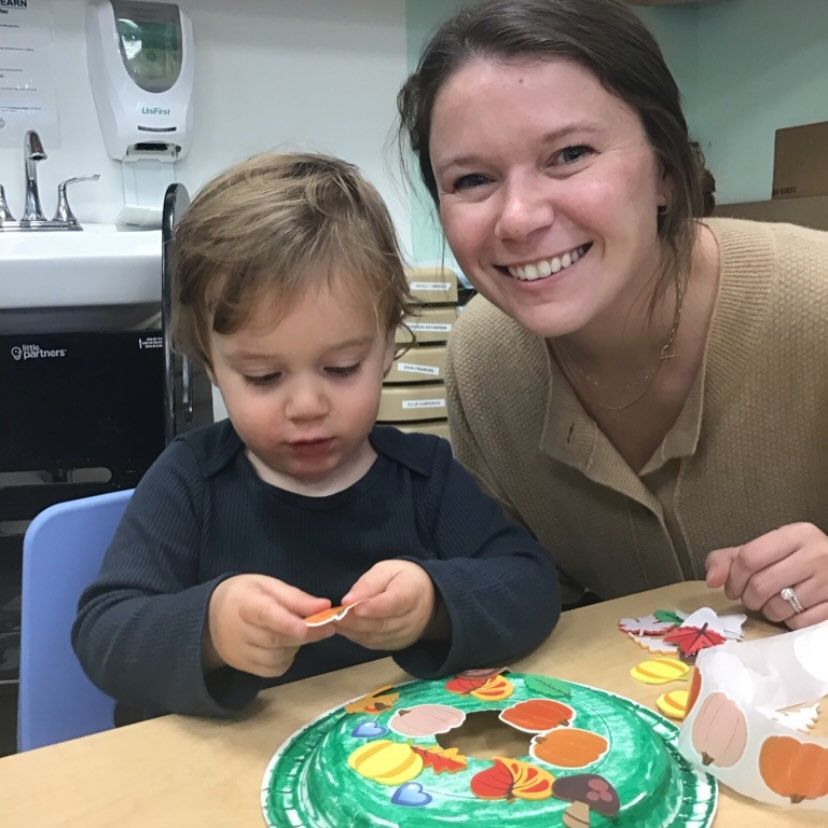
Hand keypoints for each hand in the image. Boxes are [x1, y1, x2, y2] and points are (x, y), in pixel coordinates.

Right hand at [204, 574, 334, 676]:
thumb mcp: (267, 585)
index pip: (268, 615)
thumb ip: (295, 597)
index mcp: (245, 604)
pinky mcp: (245, 668)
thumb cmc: (245, 595)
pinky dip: (287, 659)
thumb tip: (325, 606)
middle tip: (328, 625)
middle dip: (308, 634)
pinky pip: (274, 669)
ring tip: (297, 631)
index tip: (320, 622)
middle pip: (277, 639)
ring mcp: (240, 654)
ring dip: (296, 646)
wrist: (210, 618)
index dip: (293, 622)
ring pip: (278, 656)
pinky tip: (286, 645)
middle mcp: (240, 632)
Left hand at [334, 560, 436, 650]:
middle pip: (382, 624)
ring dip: (352, 630)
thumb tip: (348, 600)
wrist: (427, 598)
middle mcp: (412, 619)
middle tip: (332, 615)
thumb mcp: (386, 570)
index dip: (372, 607)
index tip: (349, 606)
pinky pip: (374, 644)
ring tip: (334, 621)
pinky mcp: (397, 645)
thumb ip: (369, 583)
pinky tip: (345, 628)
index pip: (394, 603)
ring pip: (375, 637)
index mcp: (413, 593)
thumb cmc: (402, 579)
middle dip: (354, 621)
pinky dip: (357, 637)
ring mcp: (405, 635)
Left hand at [705, 522, 827, 628]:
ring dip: (768, 611)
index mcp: (796, 534)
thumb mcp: (765, 550)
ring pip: (779, 608)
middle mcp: (816, 554)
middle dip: (748, 598)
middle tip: (751, 598)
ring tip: (774, 602)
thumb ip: (730, 559)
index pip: (749, 558)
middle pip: (760, 585)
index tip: (731, 588)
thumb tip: (711, 580)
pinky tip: (793, 611)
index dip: (733, 578)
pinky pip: (799, 624)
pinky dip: (790, 623)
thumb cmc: (796, 560)